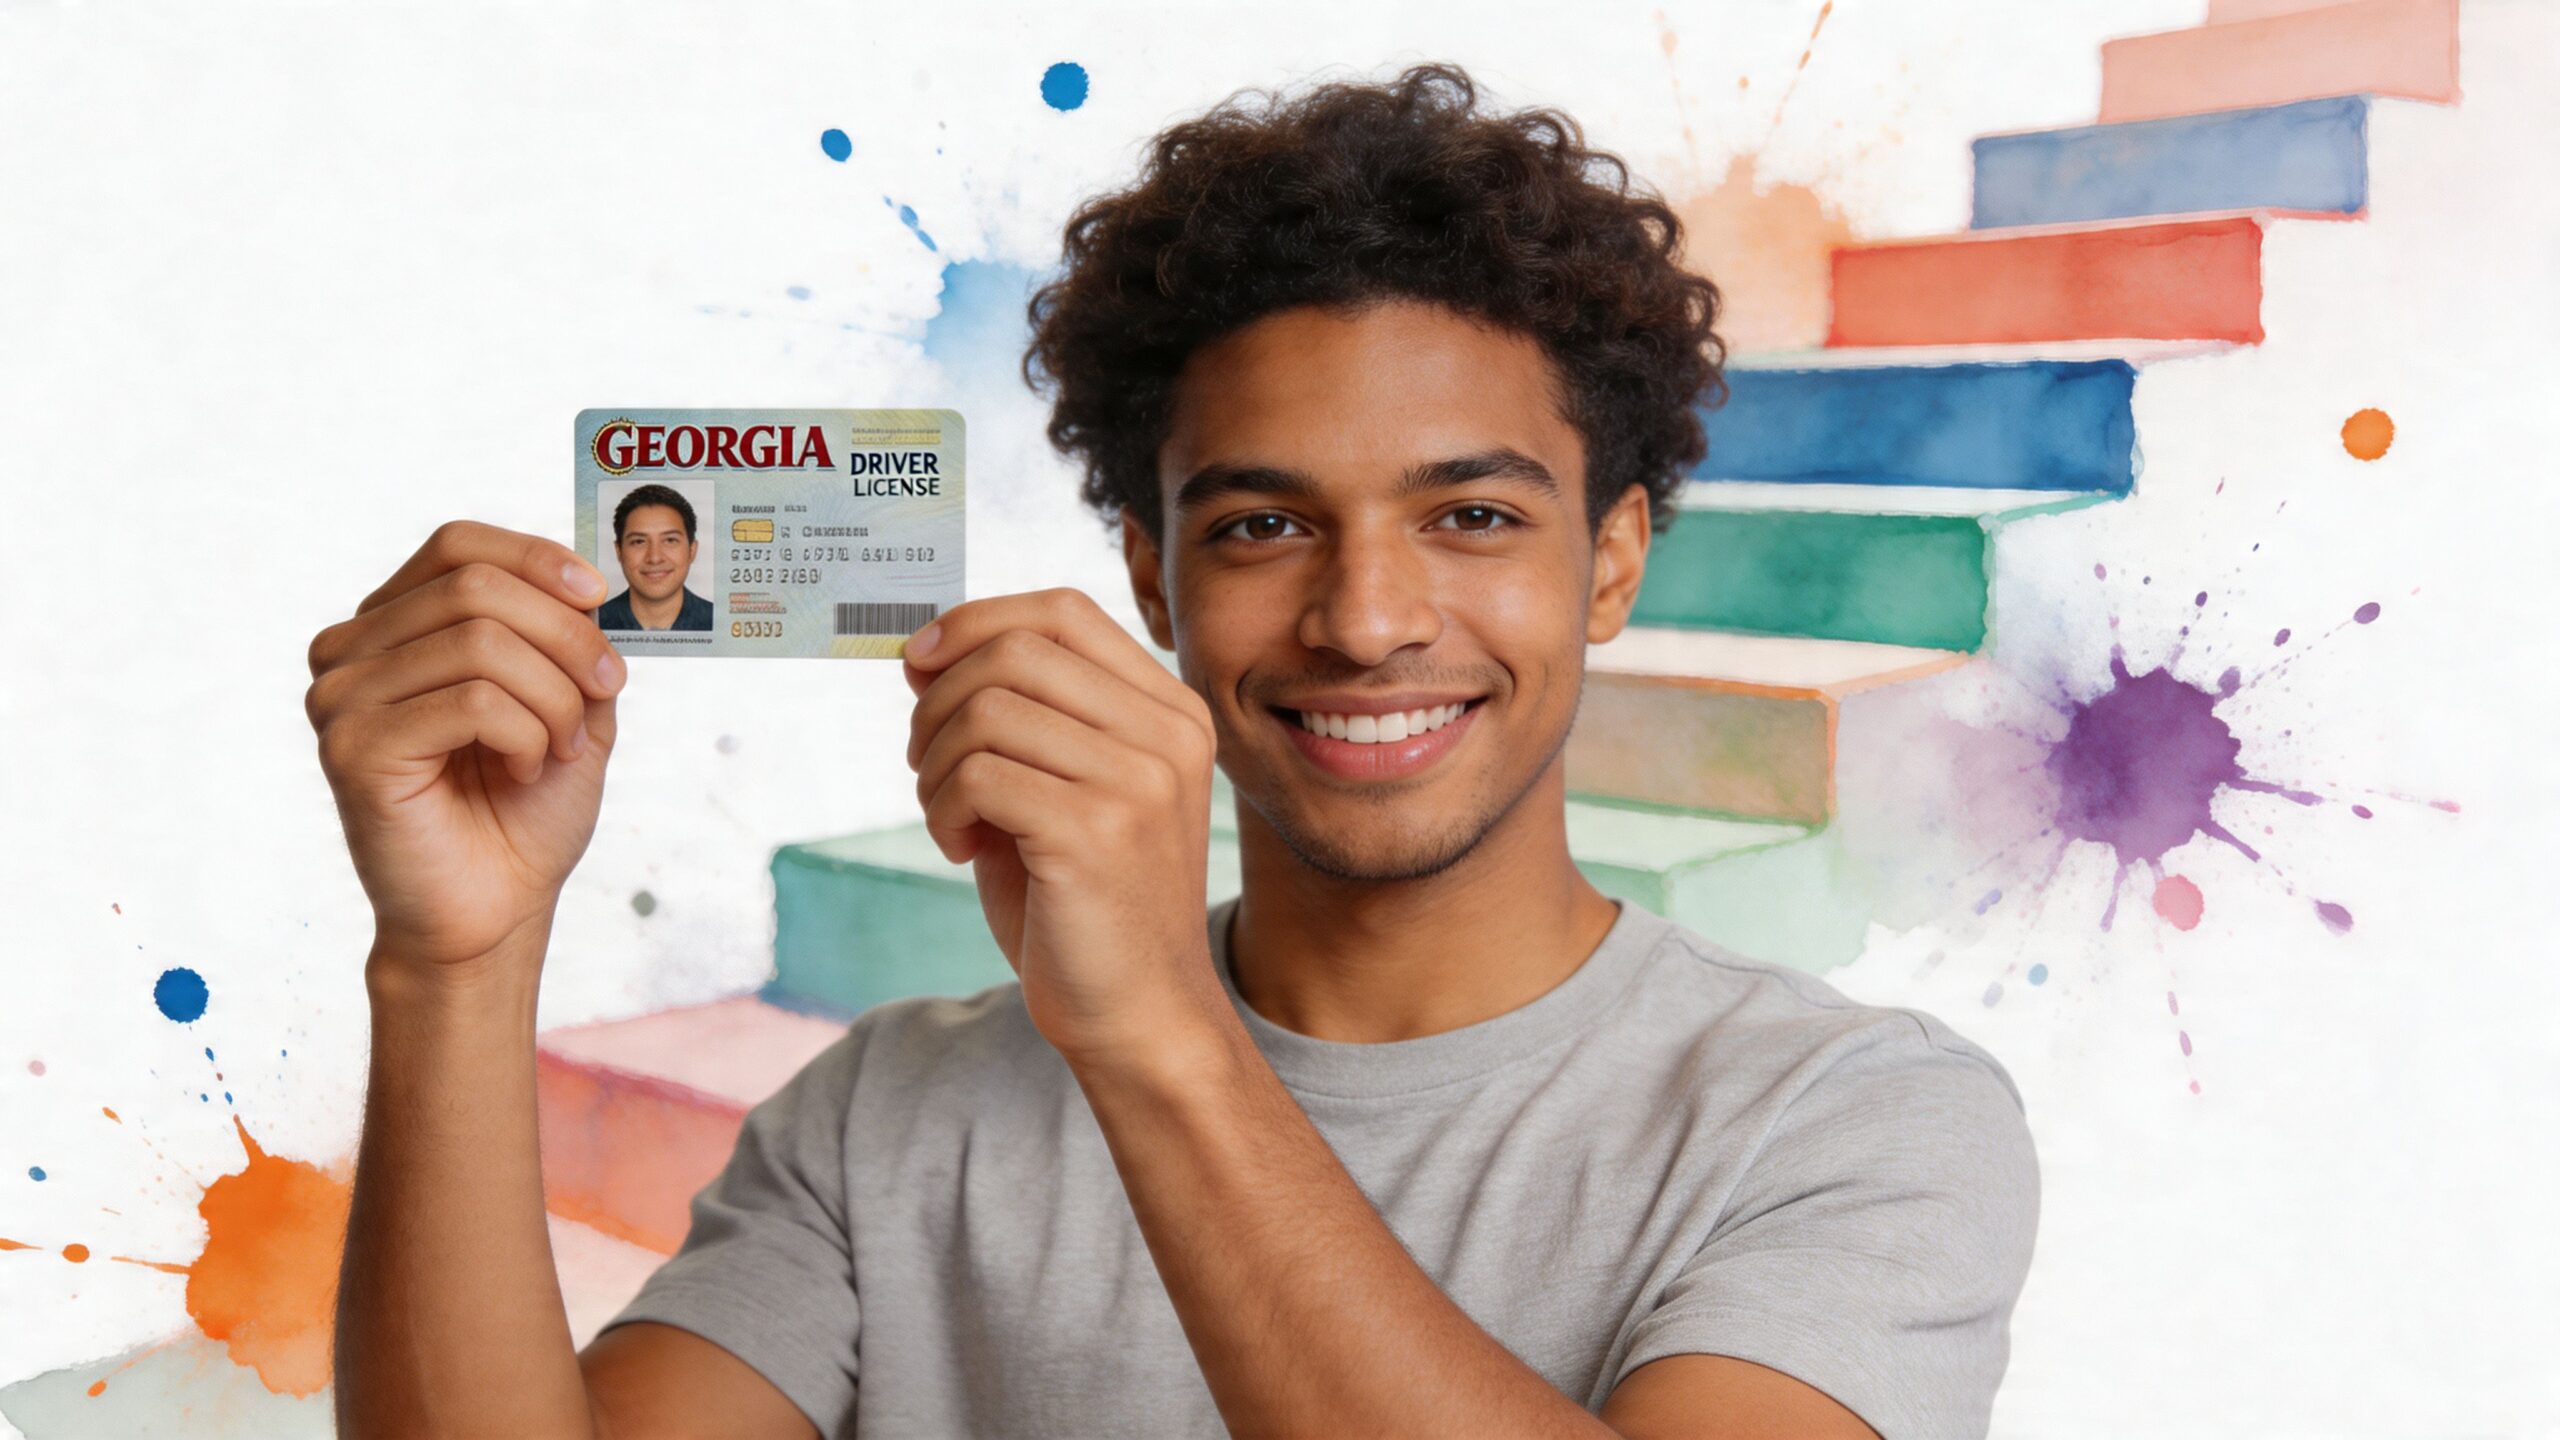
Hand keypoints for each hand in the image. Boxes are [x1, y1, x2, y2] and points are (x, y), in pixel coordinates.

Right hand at [305, 520, 628, 971]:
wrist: (494, 911)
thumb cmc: (523, 812)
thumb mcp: (569, 702)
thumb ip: (567, 634)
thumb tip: (583, 583)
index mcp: (391, 627)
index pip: (456, 545)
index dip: (535, 558)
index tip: (597, 598)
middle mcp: (350, 652)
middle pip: (477, 588)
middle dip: (566, 640)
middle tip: (604, 696)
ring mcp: (340, 697)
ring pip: (481, 642)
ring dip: (554, 697)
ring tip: (559, 748)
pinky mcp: (353, 747)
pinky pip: (473, 702)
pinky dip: (527, 735)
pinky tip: (524, 772)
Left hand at [904, 588, 1224, 1067]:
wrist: (1139, 1015)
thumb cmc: (1086, 904)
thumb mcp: (1056, 788)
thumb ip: (1009, 715)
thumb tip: (923, 651)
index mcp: (1169, 712)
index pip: (1061, 611)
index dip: (977, 620)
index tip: (921, 663)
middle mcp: (1166, 734)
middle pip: (1014, 651)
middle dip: (937, 700)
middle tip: (927, 766)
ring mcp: (1138, 781)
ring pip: (985, 709)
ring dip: (933, 763)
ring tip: (949, 816)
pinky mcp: (1096, 832)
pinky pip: (977, 775)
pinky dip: (942, 809)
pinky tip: (959, 848)